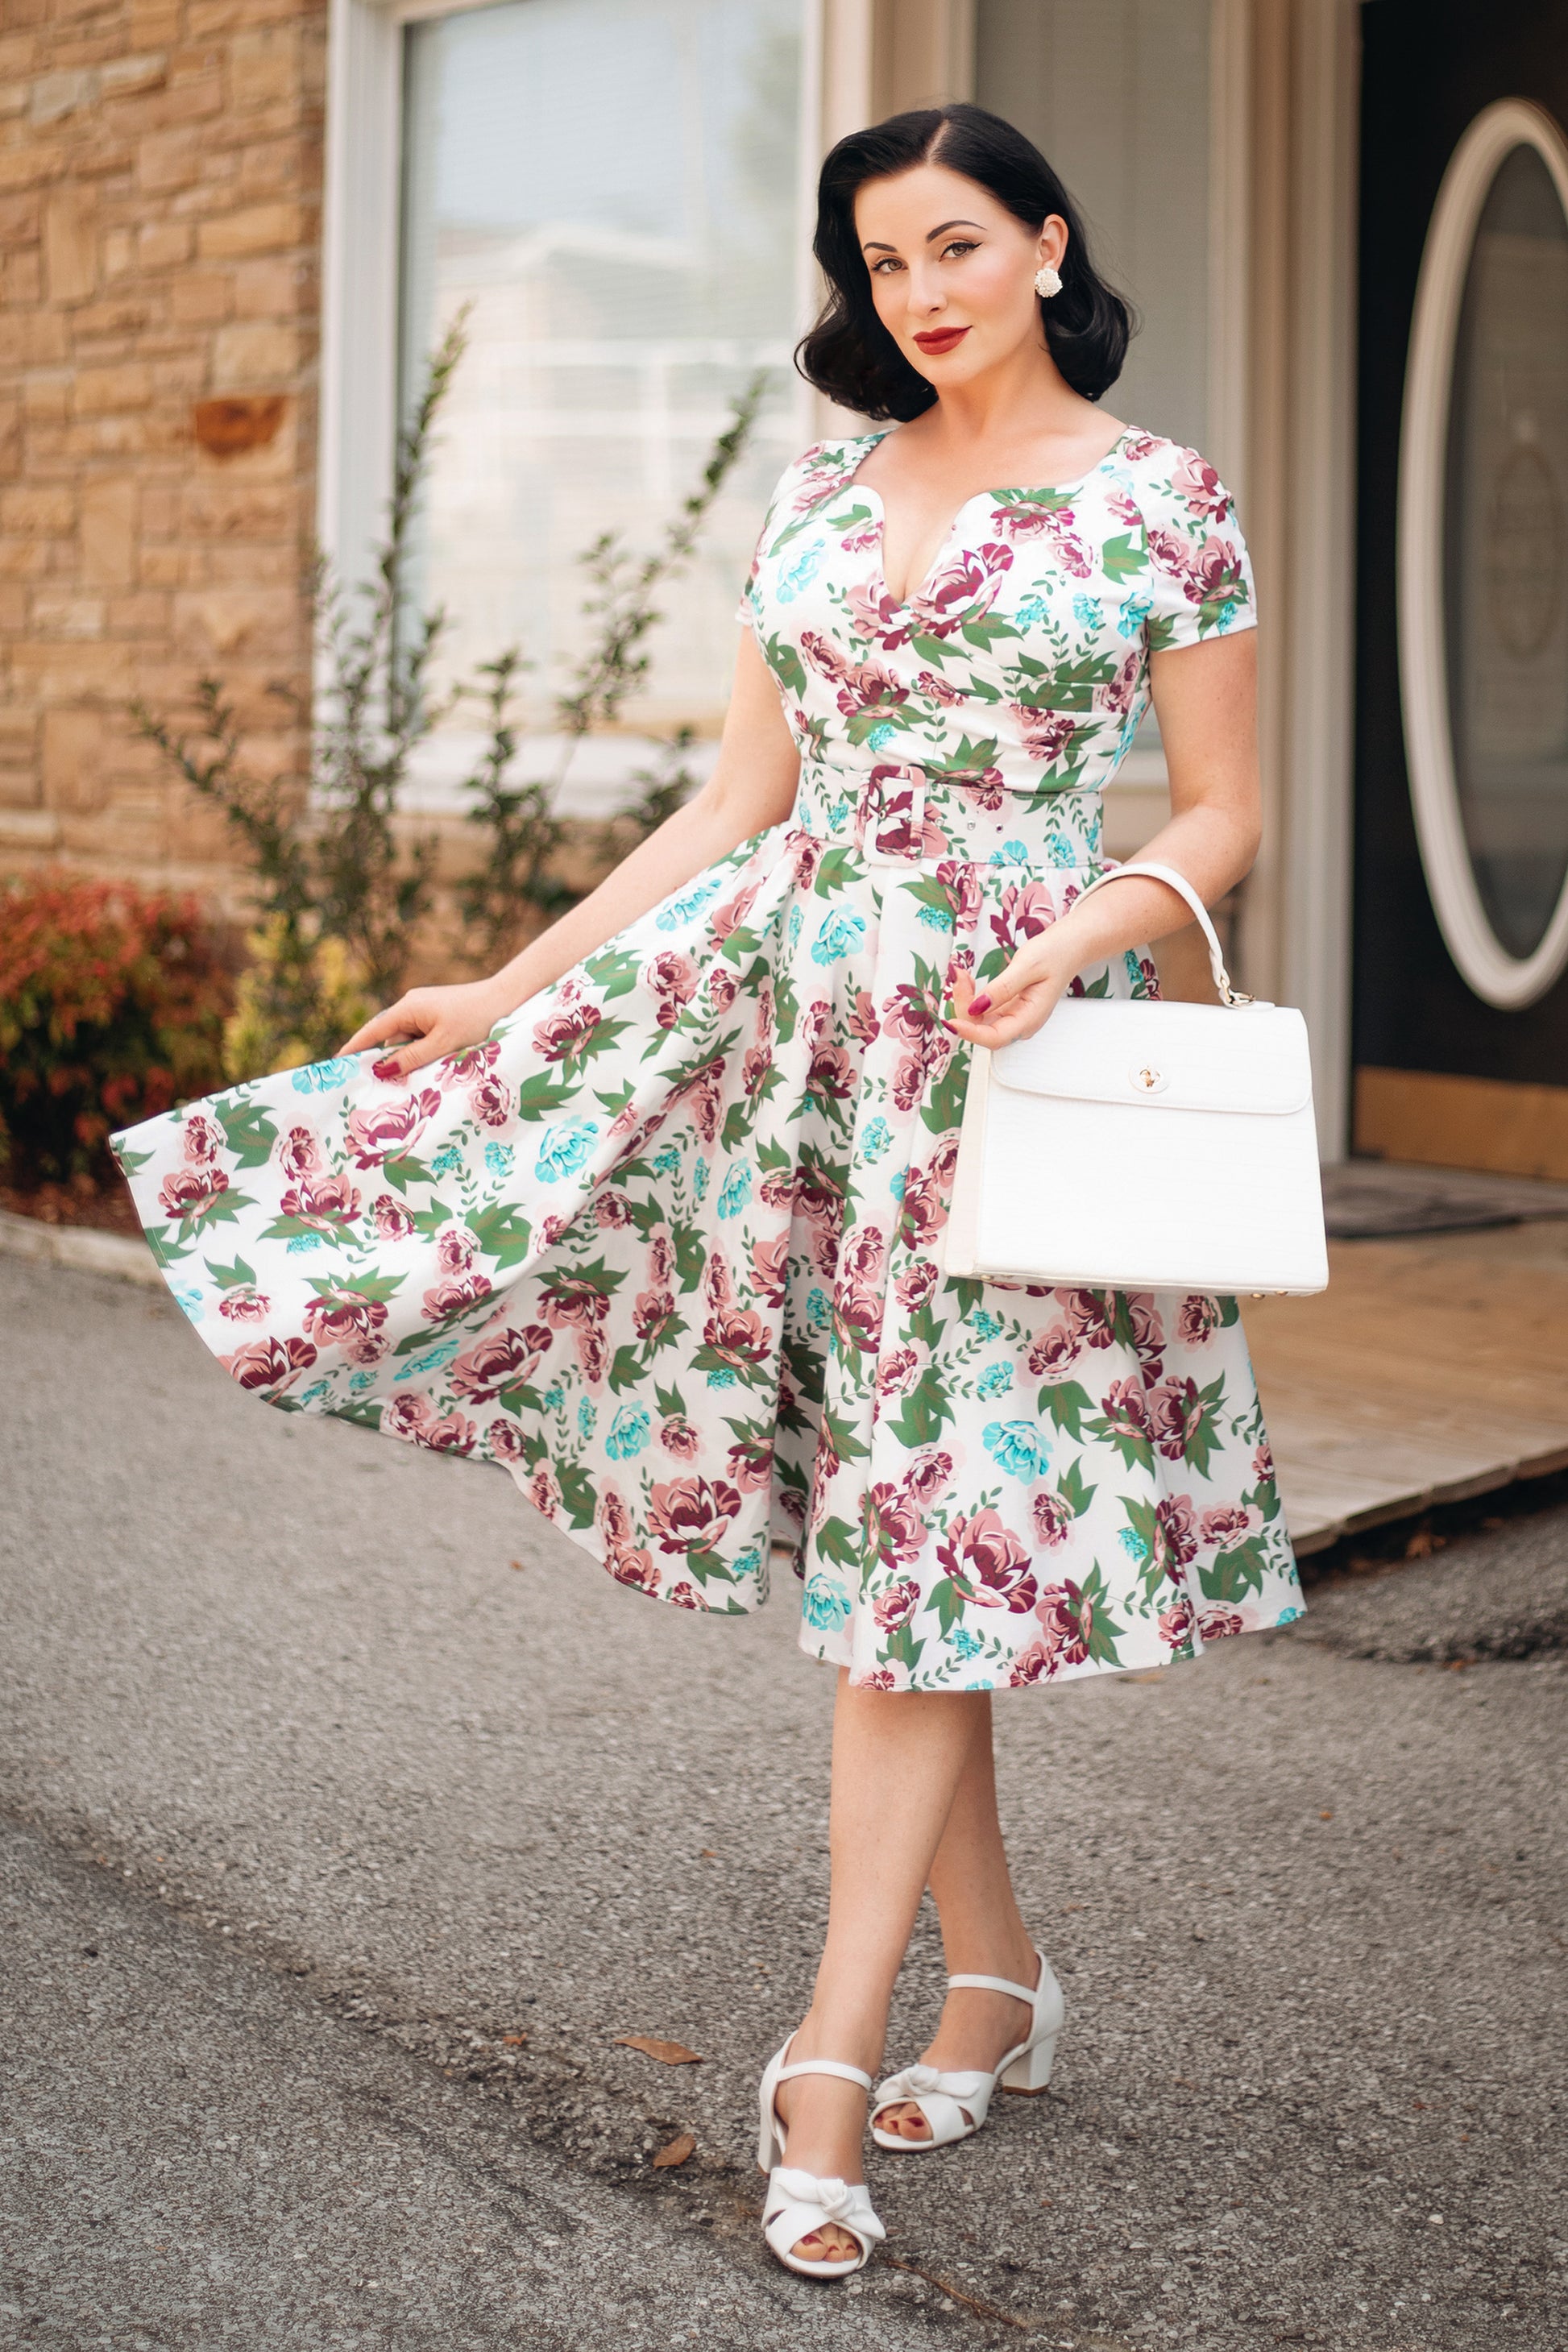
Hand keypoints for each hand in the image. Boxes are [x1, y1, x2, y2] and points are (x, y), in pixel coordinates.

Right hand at [341, 979, 514, 1079]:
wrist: (509, 999)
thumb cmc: (477, 1020)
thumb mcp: (443, 1045)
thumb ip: (412, 1059)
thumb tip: (382, 1069)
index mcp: (408, 1008)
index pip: (372, 1032)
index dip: (354, 1050)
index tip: (337, 1066)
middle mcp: (412, 1006)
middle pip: (390, 1040)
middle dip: (390, 1063)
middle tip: (384, 1090)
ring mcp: (426, 1010)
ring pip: (408, 1042)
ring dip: (411, 1060)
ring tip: (421, 1080)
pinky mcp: (439, 1016)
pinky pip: (422, 1039)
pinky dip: (424, 1054)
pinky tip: (434, 1068)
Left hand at [947, 946, 1071, 1047]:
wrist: (1068, 947)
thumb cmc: (1056, 955)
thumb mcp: (1028, 966)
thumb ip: (1002, 988)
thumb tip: (978, 1006)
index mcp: (1030, 1018)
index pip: (994, 1037)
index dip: (970, 1033)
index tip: (952, 1021)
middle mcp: (1020, 1022)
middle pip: (982, 1030)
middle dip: (964, 1007)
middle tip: (959, 978)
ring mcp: (1013, 1016)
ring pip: (979, 1020)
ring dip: (965, 1000)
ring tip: (962, 975)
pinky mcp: (1007, 1008)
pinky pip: (982, 1009)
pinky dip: (971, 996)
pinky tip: (968, 980)